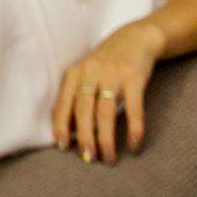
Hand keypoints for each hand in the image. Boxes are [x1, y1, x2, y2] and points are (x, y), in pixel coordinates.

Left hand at [53, 21, 164, 163]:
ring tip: (108, 158)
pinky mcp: (135, 78)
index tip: (62, 147)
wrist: (135, 38)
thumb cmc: (105, 63)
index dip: (61, 125)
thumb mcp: (86, 73)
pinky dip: (134, 129)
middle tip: (88, 159)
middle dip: (84, 137)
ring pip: (105, 113)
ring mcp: (113, 75)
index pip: (64, 102)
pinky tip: (133, 144)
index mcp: (75, 72)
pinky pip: (134, 109)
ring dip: (106, 138)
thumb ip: (77, 96)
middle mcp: (91, 72)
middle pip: (83, 110)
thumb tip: (69, 130)